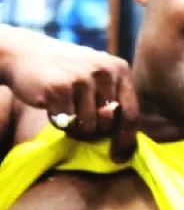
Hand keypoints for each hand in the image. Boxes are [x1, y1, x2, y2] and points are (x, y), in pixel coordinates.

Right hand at [0, 25, 137, 160]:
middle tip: (78, 115)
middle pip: (108, 125)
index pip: (132, 114)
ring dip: (73, 126)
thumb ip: (112, 105)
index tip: (118, 157)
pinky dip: (57, 121)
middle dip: (94, 131)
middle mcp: (105, 70)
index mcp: (120, 69)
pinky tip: (51, 103)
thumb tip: (123, 139)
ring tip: (64, 106)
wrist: (26, 53)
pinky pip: (66, 124)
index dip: (126, 140)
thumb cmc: (67, 74)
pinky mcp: (60, 87)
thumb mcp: (97, 81)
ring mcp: (82, 78)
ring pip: (87, 127)